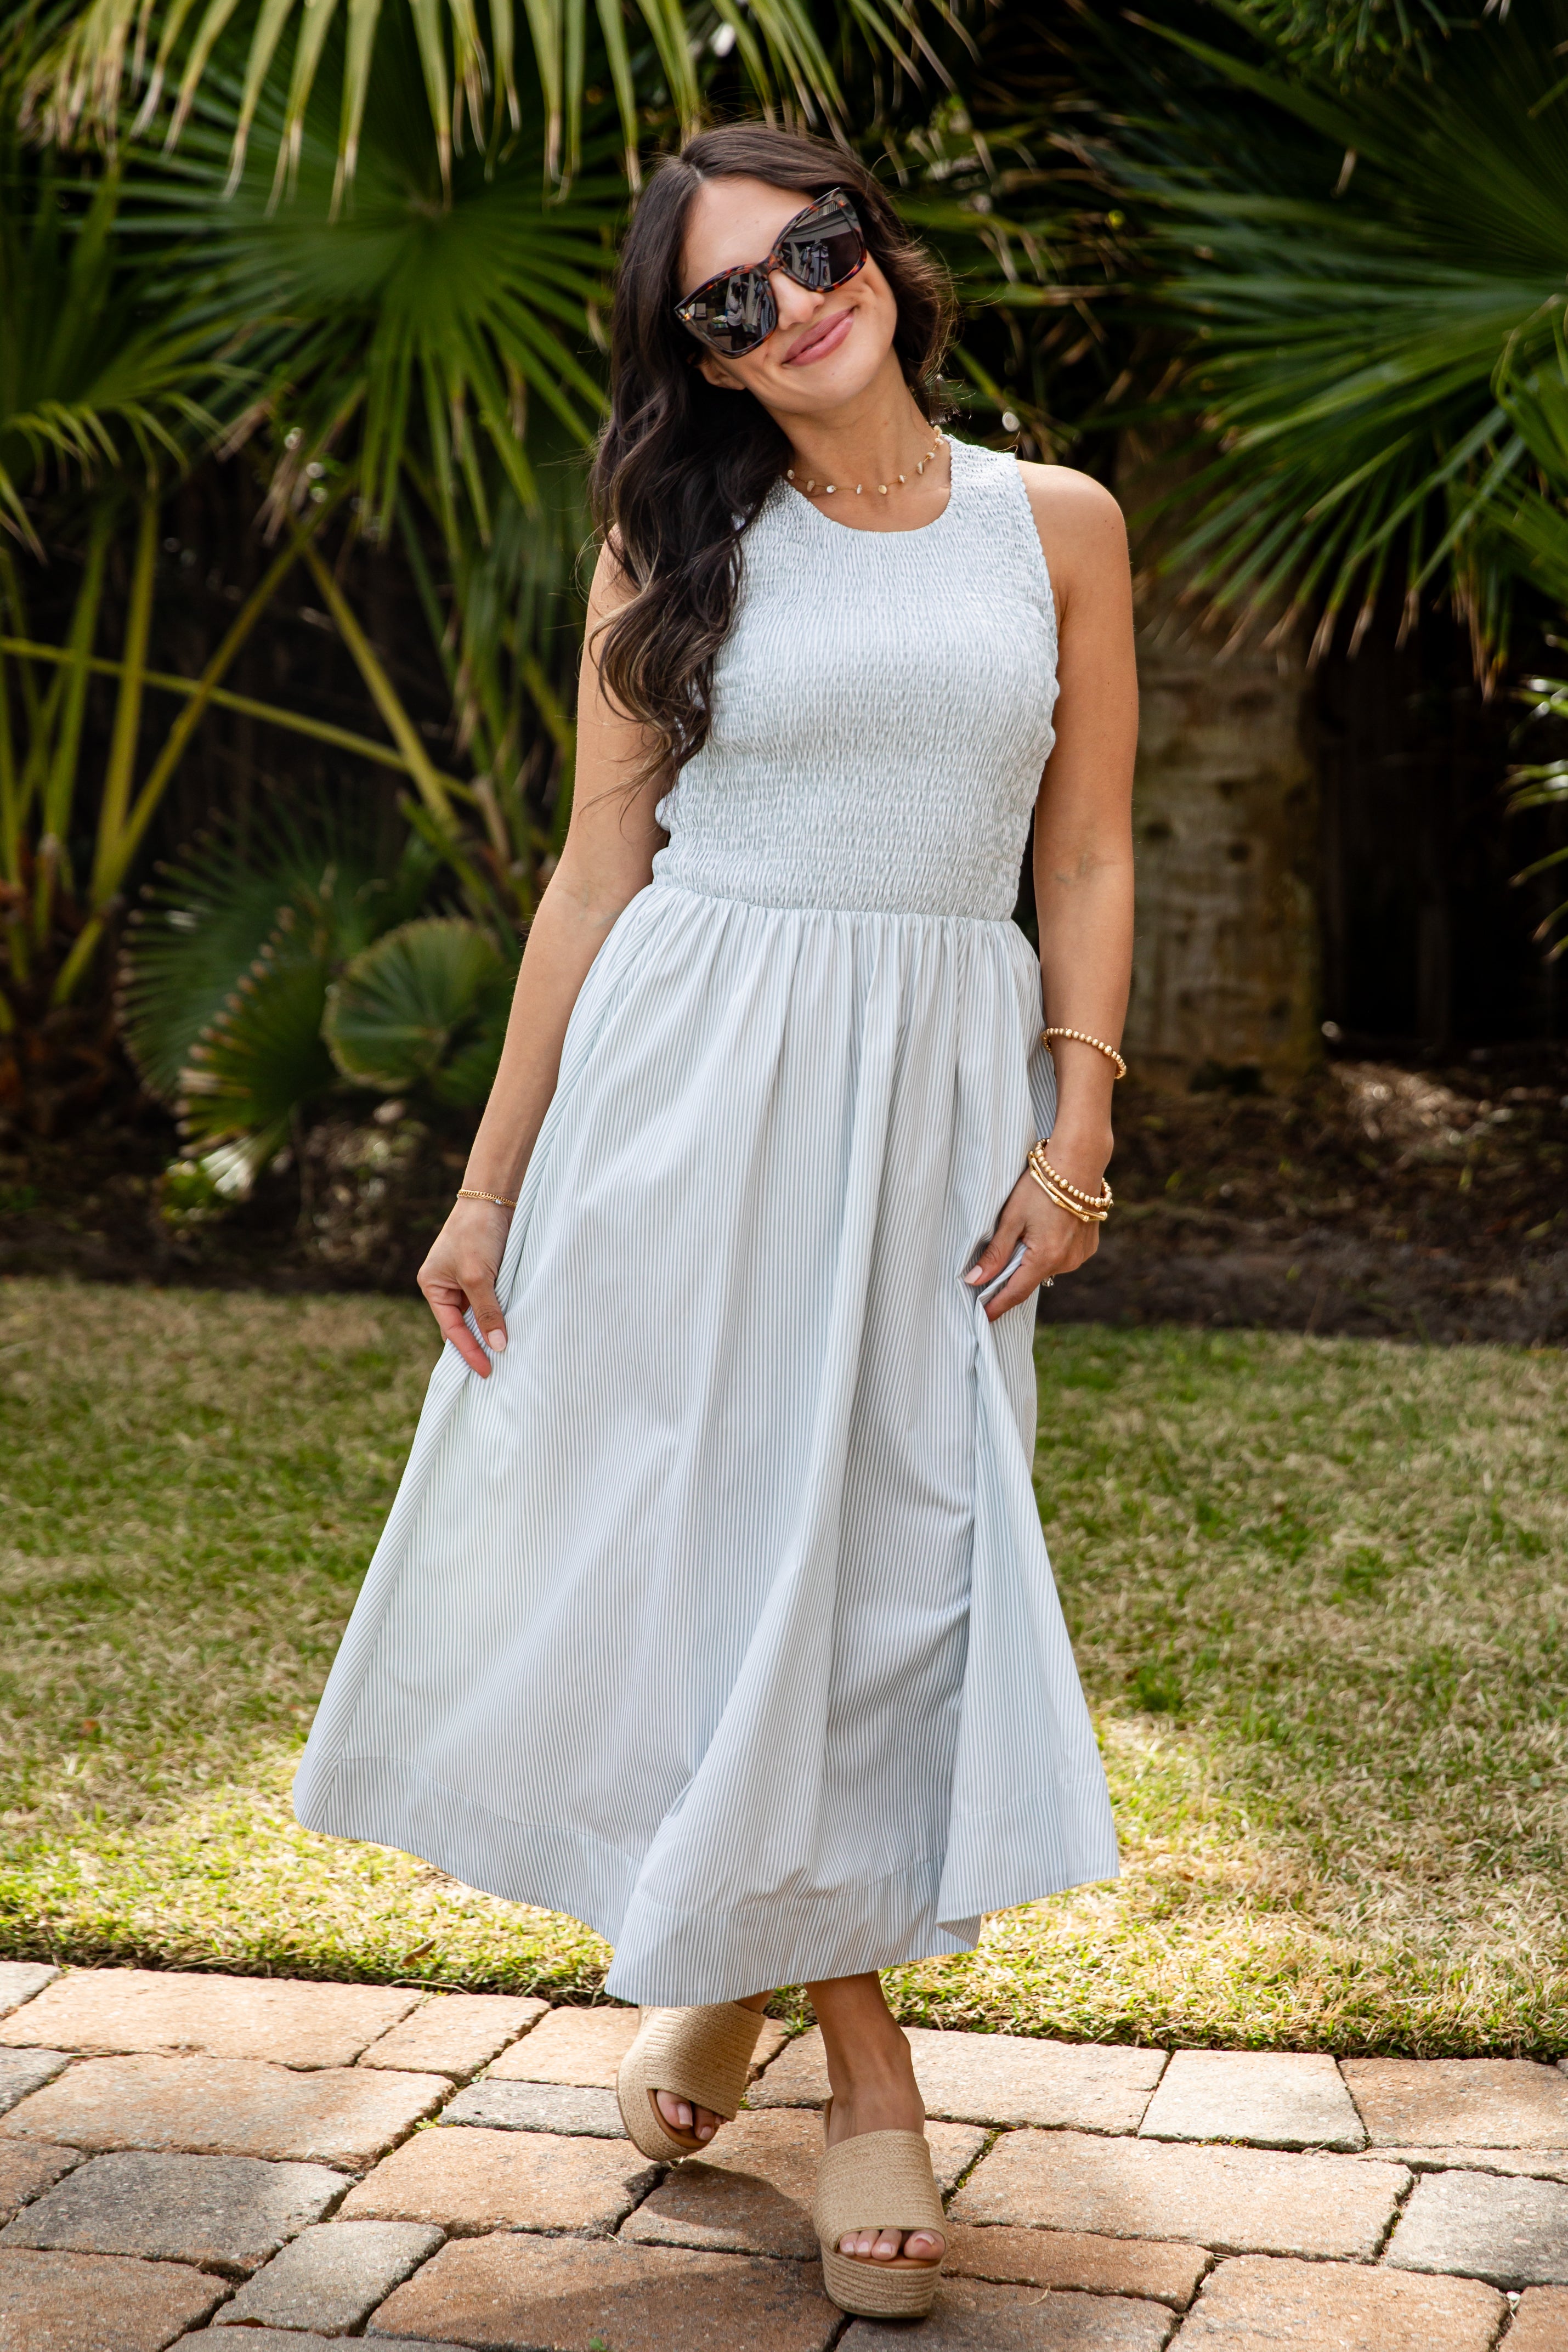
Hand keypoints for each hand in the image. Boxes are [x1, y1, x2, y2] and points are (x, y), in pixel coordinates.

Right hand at [417, 1200, 512, 1374]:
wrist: (493, 1197)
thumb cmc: (476, 1233)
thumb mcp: (479, 1277)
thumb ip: (487, 1313)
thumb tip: (498, 1346)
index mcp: (432, 1286)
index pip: (451, 1329)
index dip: (469, 1351)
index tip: (486, 1371)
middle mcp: (445, 1285)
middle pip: (463, 1324)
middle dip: (479, 1344)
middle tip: (498, 1370)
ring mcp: (465, 1279)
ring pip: (478, 1314)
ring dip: (492, 1329)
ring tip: (508, 1354)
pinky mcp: (484, 1272)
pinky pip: (490, 1301)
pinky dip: (500, 1314)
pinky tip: (513, 1327)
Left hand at [964, 1127, 1110, 1321]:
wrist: (1079, 1162)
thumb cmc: (1040, 1186)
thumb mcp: (1011, 1218)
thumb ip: (994, 1253)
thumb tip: (975, 1280)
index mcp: (1045, 1258)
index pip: (1016, 1293)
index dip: (998, 1306)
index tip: (983, 1318)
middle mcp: (1067, 1263)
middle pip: (1031, 1278)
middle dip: (1013, 1275)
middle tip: (995, 1263)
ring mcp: (1080, 1256)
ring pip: (1047, 1267)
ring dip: (1032, 1259)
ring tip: (1027, 1232)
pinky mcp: (1089, 1246)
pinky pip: (1062, 1257)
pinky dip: (1050, 1249)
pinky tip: (1047, 1228)